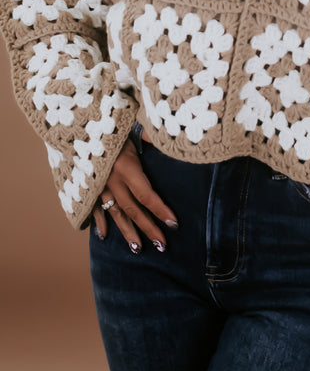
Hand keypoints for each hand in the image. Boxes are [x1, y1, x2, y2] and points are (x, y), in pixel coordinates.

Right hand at [92, 133, 177, 252]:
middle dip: (148, 228)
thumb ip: (151, 139)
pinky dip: (99, 222)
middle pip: (133, 209)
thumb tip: (172, 143)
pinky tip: (104, 235)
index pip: (146, 194)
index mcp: (125, 166)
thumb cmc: (109, 123)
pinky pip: (94, 207)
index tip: (174, 223)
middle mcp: (111, 180)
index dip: (160, 210)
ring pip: (115, 213)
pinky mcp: (86, 185)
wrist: (75, 121)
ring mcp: (97, 185)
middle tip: (162, 245)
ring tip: (138, 249)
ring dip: (127, 232)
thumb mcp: (132, 128)